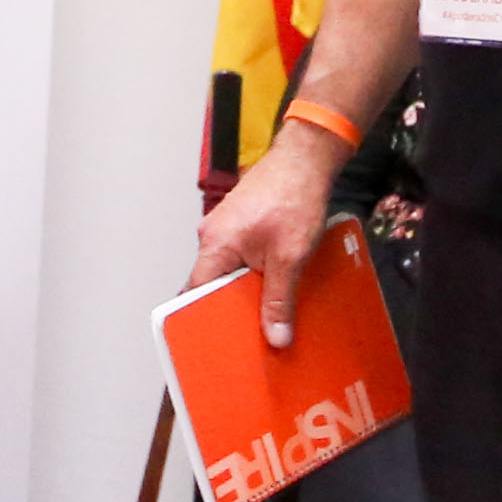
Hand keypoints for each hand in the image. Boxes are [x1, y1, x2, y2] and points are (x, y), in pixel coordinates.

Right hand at [192, 139, 338, 349]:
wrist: (305, 159)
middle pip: (212, 285)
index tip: (215, 343)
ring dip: (245, 290)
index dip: (203, 320)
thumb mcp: (290, 256)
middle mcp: (212, 236)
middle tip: (248, 336)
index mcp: (215, 245)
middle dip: (229, 310)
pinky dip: (253, 273)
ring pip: (228, 271)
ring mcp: (225, 228)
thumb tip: (275, 337)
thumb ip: (279, 299)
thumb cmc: (294, 198)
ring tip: (264, 313)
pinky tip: (274, 283)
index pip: (196, 293)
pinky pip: (239, 256)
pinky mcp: (240, 222)